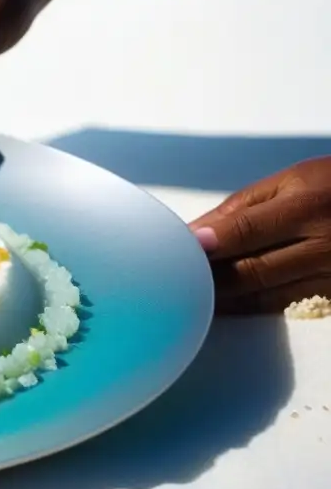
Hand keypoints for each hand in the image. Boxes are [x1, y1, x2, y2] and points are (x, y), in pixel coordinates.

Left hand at [189, 156, 330, 314]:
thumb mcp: (291, 181)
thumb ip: (242, 207)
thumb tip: (195, 233)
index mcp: (307, 206)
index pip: (244, 231)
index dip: (206, 246)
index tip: (175, 254)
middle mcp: (323, 245)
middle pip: (253, 271)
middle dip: (209, 278)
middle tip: (173, 282)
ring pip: (266, 295)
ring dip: (224, 299)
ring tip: (189, 297)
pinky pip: (285, 305)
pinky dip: (250, 307)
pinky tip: (224, 306)